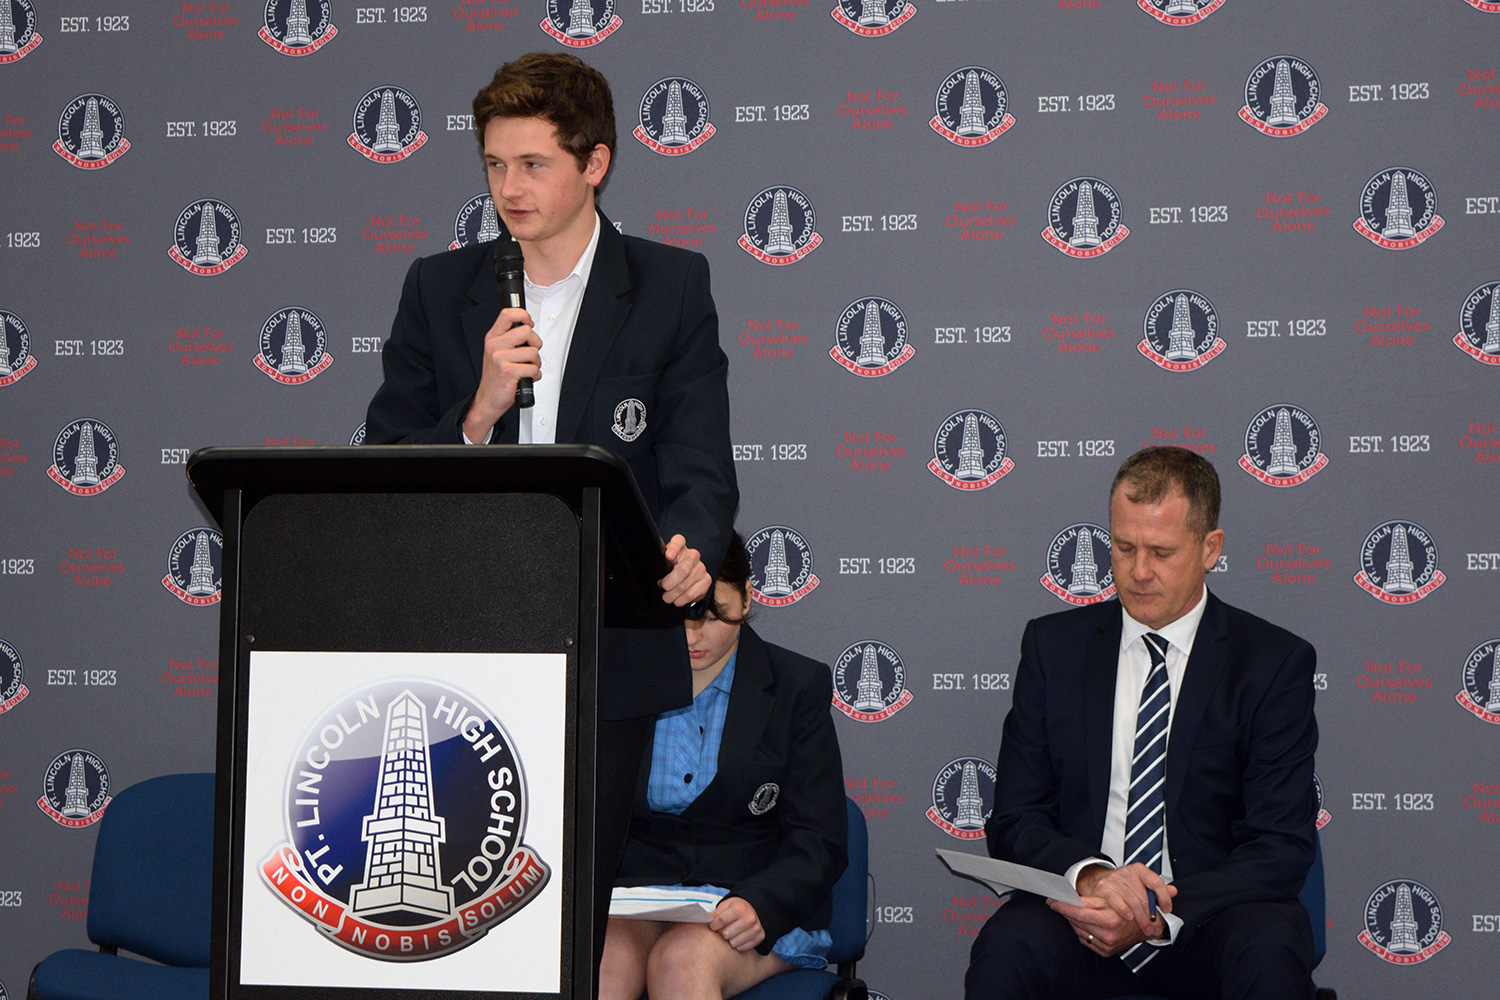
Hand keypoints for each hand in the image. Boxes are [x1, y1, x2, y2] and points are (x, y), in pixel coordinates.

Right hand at [463, 306, 540, 440]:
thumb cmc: (497, 376)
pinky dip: (534, 375)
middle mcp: (494, 345)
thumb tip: (528, 325)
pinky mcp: (508, 371)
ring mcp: (500, 358)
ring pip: (533, 352)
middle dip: (535, 344)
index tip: (529, 323)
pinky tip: (525, 378)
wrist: (488, 399)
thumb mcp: (498, 352)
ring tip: (525, 368)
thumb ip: (510, 338)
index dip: (523, 315)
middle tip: (529, 354)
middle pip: (527, 331)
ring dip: (535, 363)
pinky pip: (533, 368)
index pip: (508, 314)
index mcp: (493, 337)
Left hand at [659, 535, 709, 605]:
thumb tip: (654, 572)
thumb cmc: (673, 570)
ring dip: (673, 594)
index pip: (679, 541)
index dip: (674, 548)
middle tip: (663, 587)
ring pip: (685, 584)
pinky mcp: (706, 580)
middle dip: (669, 582)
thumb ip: (661, 563)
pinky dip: (682, 599)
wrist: (688, 579)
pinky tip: (677, 600)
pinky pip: (692, 593)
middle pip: (683, 570)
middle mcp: (693, 555)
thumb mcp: (666, 564)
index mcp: (681, 548)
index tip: (668, 556)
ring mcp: (701, 568)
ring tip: (667, 597)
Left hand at [708, 896, 764, 951]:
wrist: (754, 909)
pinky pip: (742, 948)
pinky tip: (739, 937)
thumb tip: (706, 918)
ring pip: (734, 943)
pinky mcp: (760, 937)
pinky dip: (738, 945)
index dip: (714, 925)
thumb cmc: (737, 908)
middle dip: (722, 932)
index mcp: (740, 908)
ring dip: (730, 940)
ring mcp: (756, 928)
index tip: (713, 925)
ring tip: (732, 933)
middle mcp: (750, 918)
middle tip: (724, 929)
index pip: (721, 920)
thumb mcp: (726, 906)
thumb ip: (716, 913)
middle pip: (726, 933)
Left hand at [1047, 895, 1144, 956]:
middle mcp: (1108, 936)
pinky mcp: (1105, 952)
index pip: (1078, 913)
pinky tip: (1082, 923)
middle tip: (1055, 903)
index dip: (1063, 906)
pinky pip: (1086, 940)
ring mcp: (1106, 946)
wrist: (1146, 927)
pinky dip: (1081, 930)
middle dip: (1065, 911)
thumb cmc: (1129, 910)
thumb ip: (1090, 901)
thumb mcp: (1111, 900)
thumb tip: (1070, 899)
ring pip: (1079, 931)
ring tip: (1070, 911)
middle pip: (1076, 922)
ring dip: (1072, 921)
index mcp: (1110, 921)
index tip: (1052, 901)